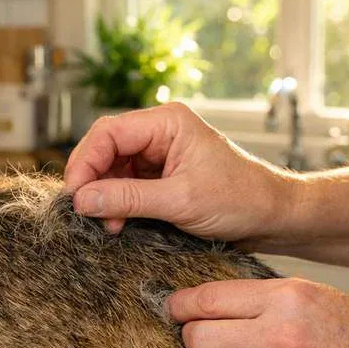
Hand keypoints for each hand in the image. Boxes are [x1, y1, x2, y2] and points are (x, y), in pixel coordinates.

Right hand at [64, 103, 297, 242]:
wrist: (274, 217)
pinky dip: (116, 205)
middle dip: (91, 181)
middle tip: (84, 214)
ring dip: (103, 197)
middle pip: (104, 149)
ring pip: (110, 169)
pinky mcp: (160, 177)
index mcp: (167, 122)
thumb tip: (82, 200)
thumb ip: (128, 198)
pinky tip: (118, 224)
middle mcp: (159, 133)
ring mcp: (159, 155)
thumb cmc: (241, 199)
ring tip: (108, 225)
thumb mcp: (181, 201)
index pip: (108, 133)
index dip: (84, 163)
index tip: (74, 197)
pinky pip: (124, 185)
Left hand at [167, 277, 348, 347]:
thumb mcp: (310, 293)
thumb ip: (257, 298)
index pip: (208, 300)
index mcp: (286, 299)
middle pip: (198, 340)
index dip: (181, 305)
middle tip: (204, 337)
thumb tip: (200, 303)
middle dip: (193, 338)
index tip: (172, 307)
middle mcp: (280, 337)